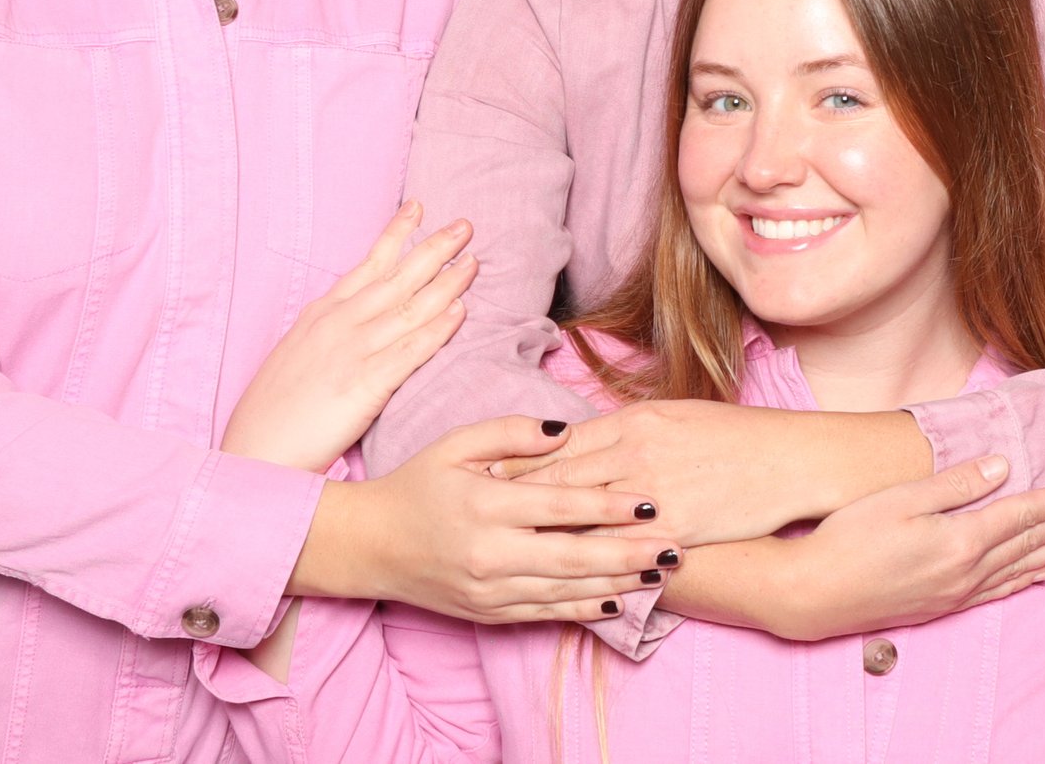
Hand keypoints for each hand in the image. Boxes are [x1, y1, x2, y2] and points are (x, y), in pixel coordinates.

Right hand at [223, 203, 476, 471]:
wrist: (254, 452)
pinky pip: (409, 351)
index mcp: (321, 315)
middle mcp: (338, 324)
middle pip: (396, 277)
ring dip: (446, 283)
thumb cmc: (273, 412)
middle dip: (433, 248)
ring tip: (473, 262)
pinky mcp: (364, 385)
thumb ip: (325, 331)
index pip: (367, 266)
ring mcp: (352, 352)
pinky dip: (436, 329)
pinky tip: (460, 313)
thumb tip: (349, 317)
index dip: (396, 235)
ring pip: (409, 308)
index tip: (418, 208)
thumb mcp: (295, 353)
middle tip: (465, 225)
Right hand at [297, 414, 678, 622]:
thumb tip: (565, 430)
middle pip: (574, 556)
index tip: (652, 502)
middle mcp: (490, 553)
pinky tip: (618, 601)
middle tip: (674, 547)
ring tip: (660, 574)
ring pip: (566, 591)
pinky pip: (544, 614)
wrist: (370, 545)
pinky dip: (583, 610)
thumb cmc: (418, 485)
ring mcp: (489, 590)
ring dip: (617, 584)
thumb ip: (512, 432)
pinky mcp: (488, 614)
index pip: (561, 506)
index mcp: (485, 505)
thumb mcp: (457, 444)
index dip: (610, 506)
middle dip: (628, 553)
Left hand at [497, 399, 925, 545]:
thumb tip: (586, 438)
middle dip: (513, 497)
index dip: (519, 462)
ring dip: (540, 531)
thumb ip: (629, 427)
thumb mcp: (678, 415)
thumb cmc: (738, 435)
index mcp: (635, 420)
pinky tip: (562, 575)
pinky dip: (589, 561)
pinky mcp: (674, 528)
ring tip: (500, 546)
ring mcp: (654, 491)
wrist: (792, 459)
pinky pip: (621, 549)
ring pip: (583, 515)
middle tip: (469, 511)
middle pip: (560, 478)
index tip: (480, 474)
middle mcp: (636, 451)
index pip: (561, 444)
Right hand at [765, 458, 1044, 640]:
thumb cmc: (850, 537)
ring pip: (1020, 569)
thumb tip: (1003, 467)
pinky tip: (1039, 575)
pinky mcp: (942, 605)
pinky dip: (1025, 579)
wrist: (815, 594)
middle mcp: (967, 571)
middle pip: (1029, 543)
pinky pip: (998, 591)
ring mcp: (956, 593)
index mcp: (960, 539)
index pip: (1021, 515)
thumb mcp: (901, 498)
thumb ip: (956, 484)